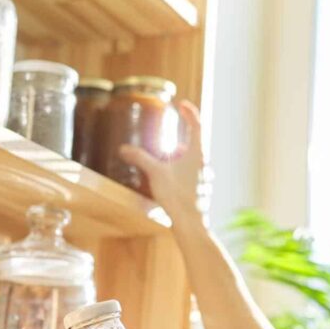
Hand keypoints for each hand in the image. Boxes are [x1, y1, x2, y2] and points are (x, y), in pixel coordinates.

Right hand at [120, 100, 204, 227]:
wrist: (191, 224)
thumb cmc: (177, 195)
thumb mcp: (155, 172)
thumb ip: (140, 158)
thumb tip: (124, 149)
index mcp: (198, 153)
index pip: (197, 125)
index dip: (190, 112)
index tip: (182, 105)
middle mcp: (205, 163)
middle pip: (194, 144)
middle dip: (178, 142)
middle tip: (165, 144)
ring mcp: (205, 177)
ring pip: (192, 161)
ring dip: (179, 159)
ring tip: (164, 163)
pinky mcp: (201, 190)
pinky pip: (192, 174)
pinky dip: (181, 172)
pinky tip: (168, 181)